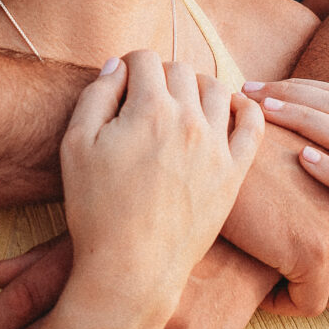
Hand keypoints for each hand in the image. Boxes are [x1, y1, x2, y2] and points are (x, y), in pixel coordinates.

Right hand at [58, 52, 263, 328]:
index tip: (121, 84)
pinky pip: (252, 124)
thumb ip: (96, 95)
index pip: (144, 59)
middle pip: (180, 69)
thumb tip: (117, 65)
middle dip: (159, 76)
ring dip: (196, 86)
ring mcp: (217, 146)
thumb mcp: (75, 146)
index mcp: (148, 109)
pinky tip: (227, 110)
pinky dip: (243, 106)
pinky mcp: (234, 172)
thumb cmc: (96, 210)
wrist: (132, 268)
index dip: (128, 65)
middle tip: (145, 99)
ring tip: (180, 104)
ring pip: (216, 88)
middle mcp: (189, 120)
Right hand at [224, 119, 328, 313]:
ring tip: (265, 285)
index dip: (328, 260)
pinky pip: (308, 304)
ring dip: (301, 297)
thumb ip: (303, 194)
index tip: (290, 261)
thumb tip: (297, 227)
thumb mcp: (283, 170)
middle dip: (319, 283)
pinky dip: (281, 304)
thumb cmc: (239, 156)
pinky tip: (255, 288)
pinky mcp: (313, 251)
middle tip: (279, 280)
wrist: (215, 148)